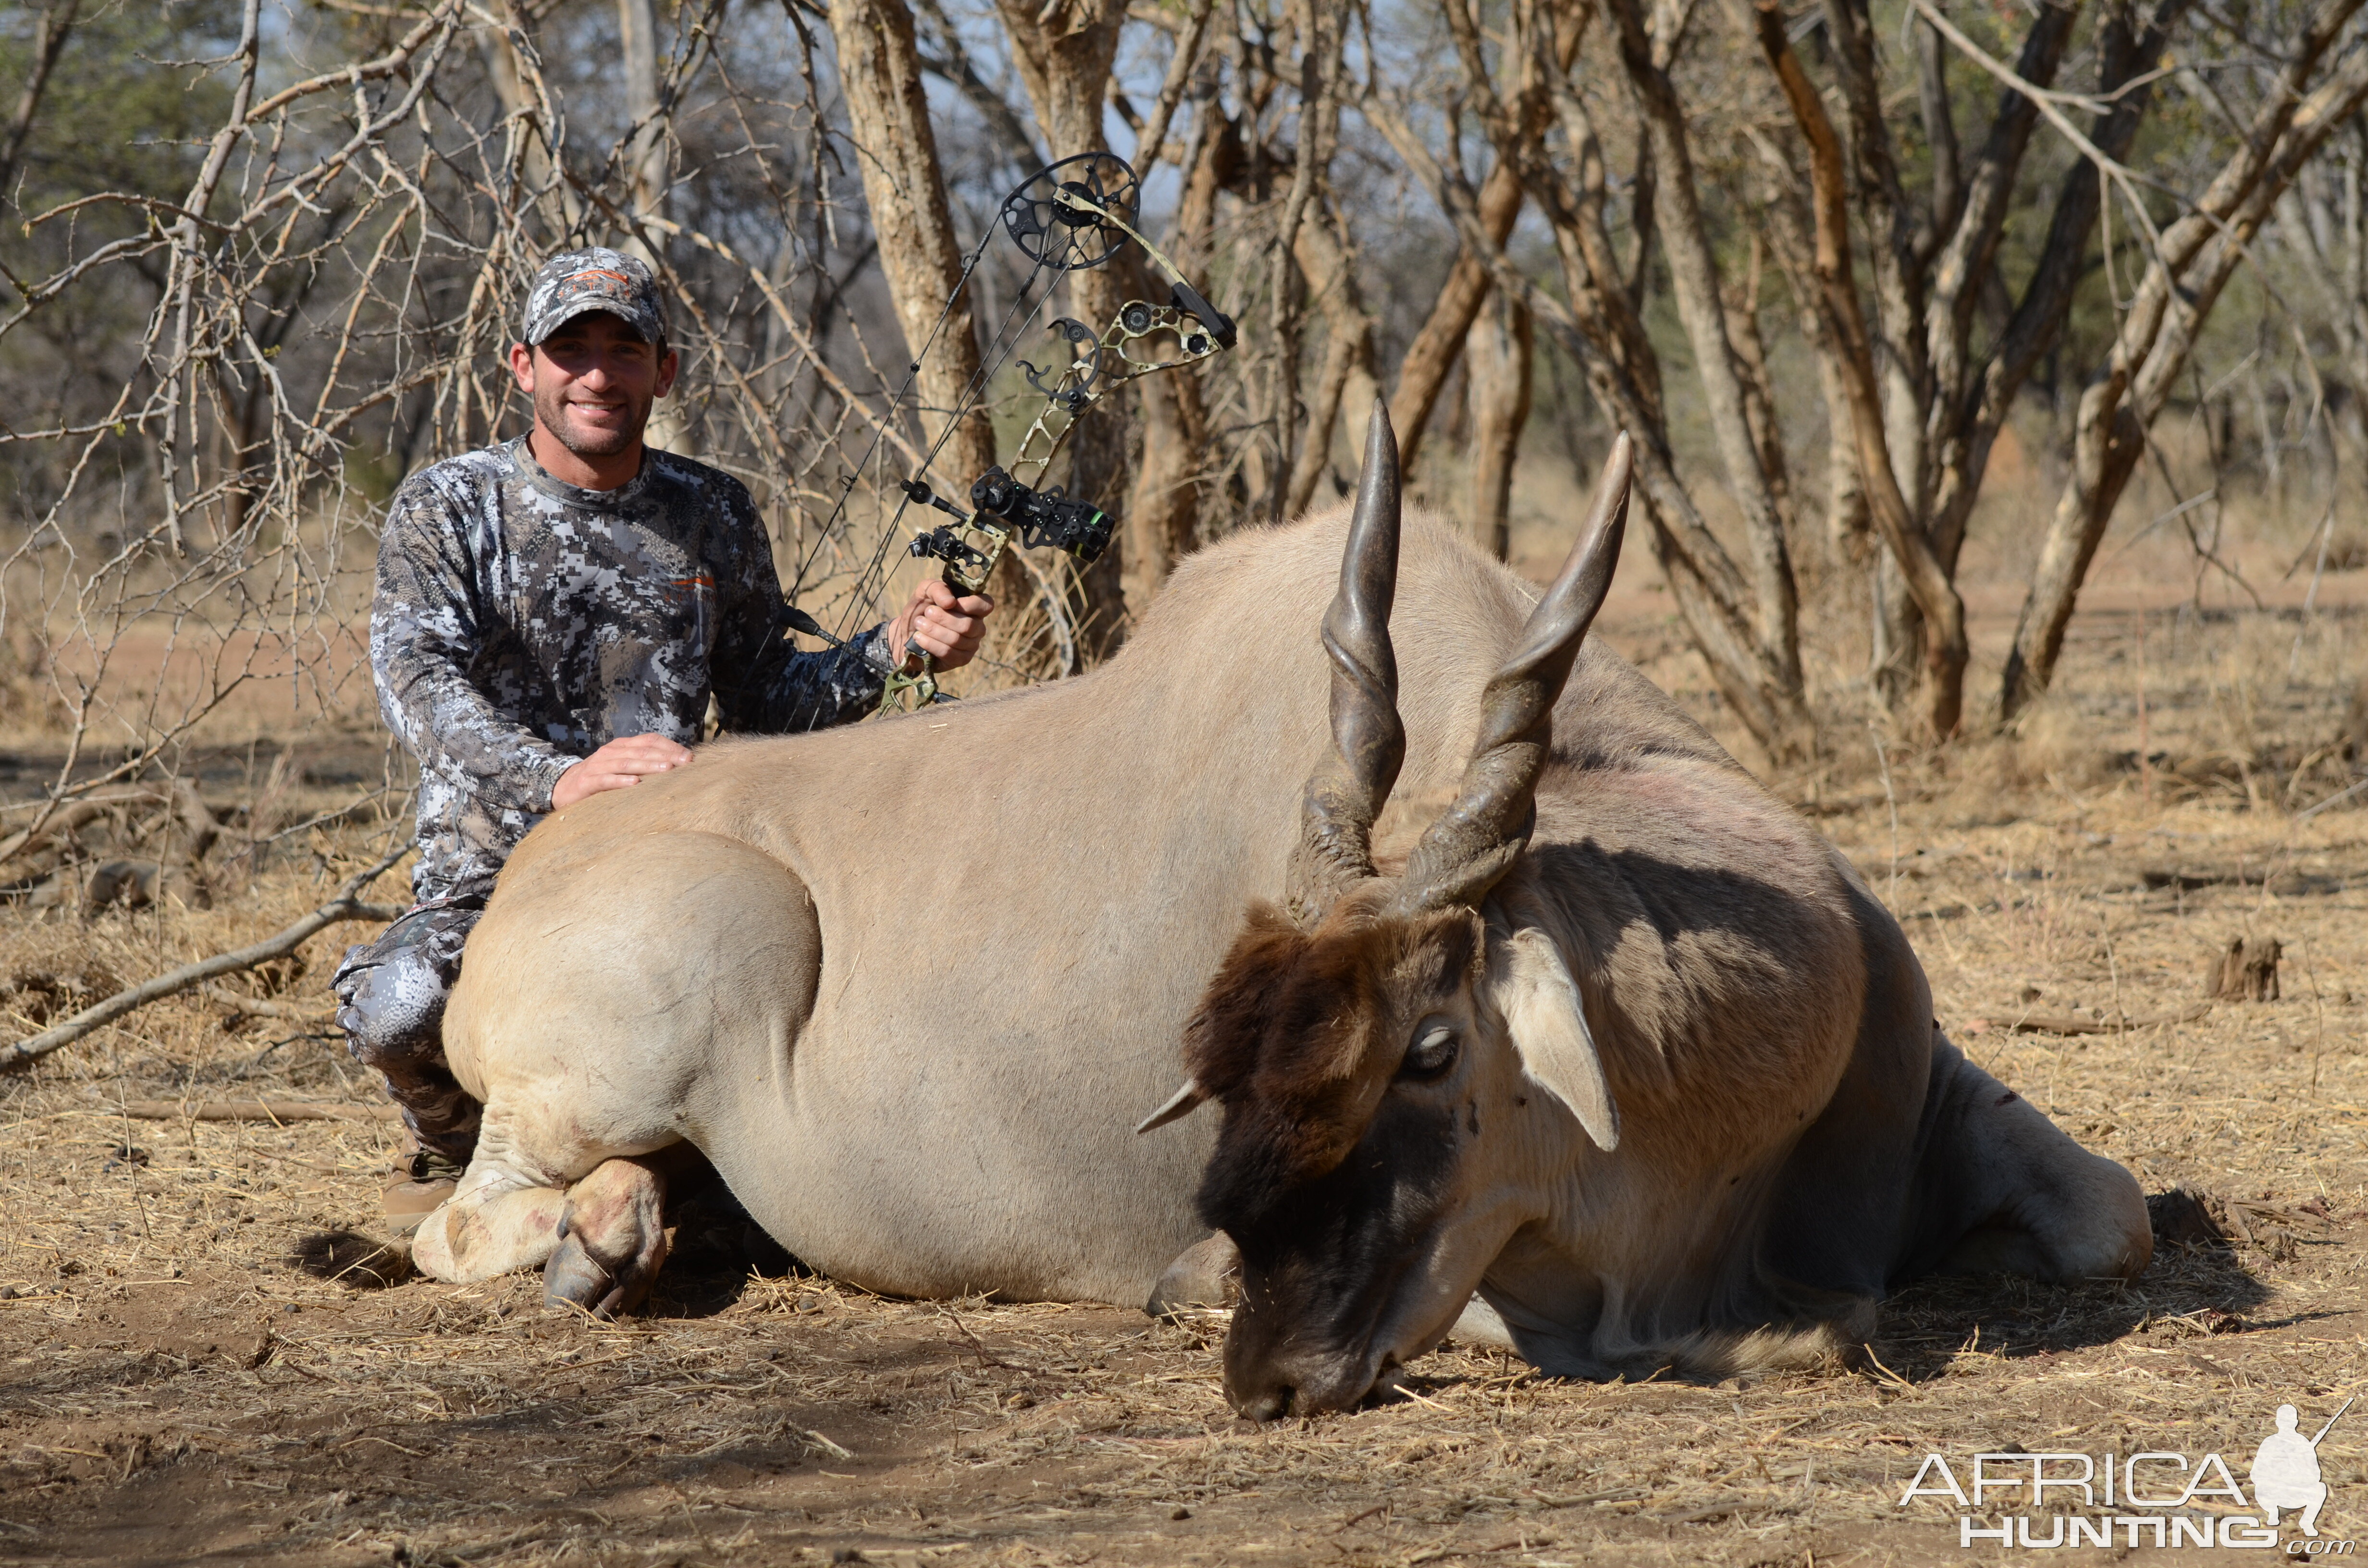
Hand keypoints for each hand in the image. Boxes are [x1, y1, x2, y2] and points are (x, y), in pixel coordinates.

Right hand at [551, 733, 692, 809]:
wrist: (564, 787)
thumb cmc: (602, 778)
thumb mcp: (623, 766)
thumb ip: (645, 764)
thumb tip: (677, 766)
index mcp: (623, 745)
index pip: (650, 740)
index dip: (670, 746)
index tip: (690, 757)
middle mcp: (612, 751)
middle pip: (642, 751)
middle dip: (666, 756)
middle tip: (685, 763)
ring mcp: (598, 765)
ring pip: (626, 763)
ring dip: (648, 766)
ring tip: (667, 770)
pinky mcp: (587, 781)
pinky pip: (605, 780)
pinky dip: (620, 781)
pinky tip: (634, 783)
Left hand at [886, 578, 994, 673]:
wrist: (907, 632)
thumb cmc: (922, 609)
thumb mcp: (926, 591)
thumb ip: (938, 589)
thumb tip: (950, 602)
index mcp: (974, 608)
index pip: (986, 605)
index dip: (970, 604)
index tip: (949, 603)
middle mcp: (977, 627)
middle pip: (968, 625)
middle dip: (943, 618)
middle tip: (926, 613)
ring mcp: (971, 645)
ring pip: (956, 639)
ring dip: (933, 630)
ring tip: (919, 624)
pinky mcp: (960, 660)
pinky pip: (948, 653)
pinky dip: (930, 644)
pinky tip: (919, 637)